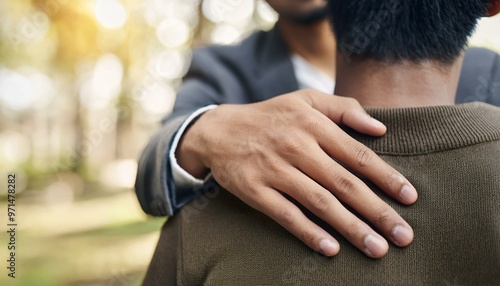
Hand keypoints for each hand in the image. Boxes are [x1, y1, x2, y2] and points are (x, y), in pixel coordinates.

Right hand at [177, 89, 417, 257]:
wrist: (219, 130)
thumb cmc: (270, 116)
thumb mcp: (304, 99)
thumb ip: (344, 109)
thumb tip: (380, 130)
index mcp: (312, 124)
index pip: (357, 155)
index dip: (386, 177)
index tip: (410, 198)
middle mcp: (296, 147)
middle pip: (344, 184)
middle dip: (377, 211)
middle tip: (403, 235)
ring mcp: (274, 170)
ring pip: (319, 203)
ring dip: (350, 228)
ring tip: (377, 248)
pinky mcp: (255, 190)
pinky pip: (286, 215)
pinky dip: (309, 233)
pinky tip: (331, 249)